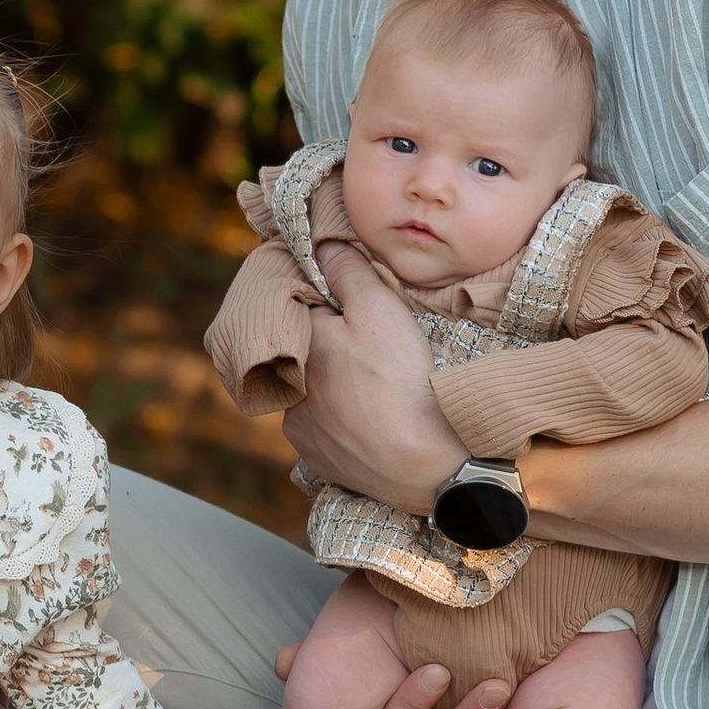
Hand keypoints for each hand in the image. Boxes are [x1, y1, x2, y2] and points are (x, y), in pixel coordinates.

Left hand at [284, 245, 469, 512]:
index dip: (323, 299)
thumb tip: (323, 245)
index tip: (346, 299)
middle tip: (369, 347)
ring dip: (333, 385)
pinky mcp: (316, 456)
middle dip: (329, 344)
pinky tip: (368, 418)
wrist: (422, 463)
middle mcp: (287, 386)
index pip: (298, 307)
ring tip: (372, 386)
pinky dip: (340, 420)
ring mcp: (298, 426)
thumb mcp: (379, 309)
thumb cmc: (400, 380)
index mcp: (297, 344)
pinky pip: (322, 428)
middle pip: (306, 352)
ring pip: (312, 392)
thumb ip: (349, 272)